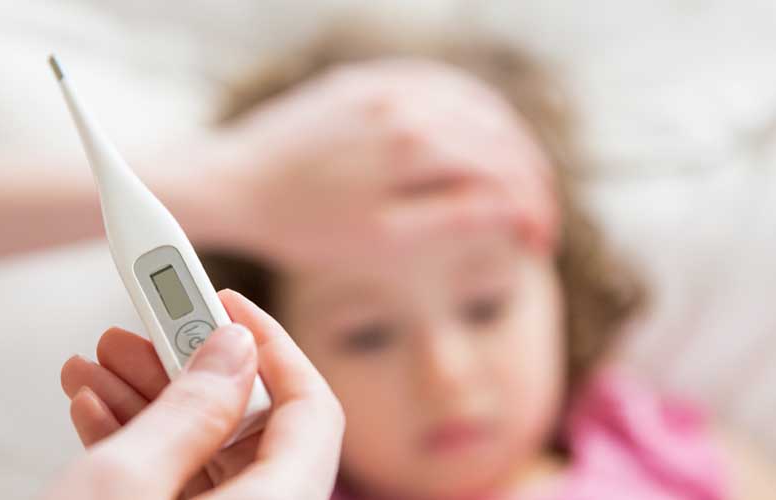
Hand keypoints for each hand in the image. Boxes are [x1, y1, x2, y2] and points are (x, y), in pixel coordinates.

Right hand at [48, 290, 344, 499]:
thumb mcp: (127, 482)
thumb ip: (190, 408)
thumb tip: (231, 348)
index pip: (311, 406)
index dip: (269, 341)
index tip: (221, 299)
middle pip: (248, 424)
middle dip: (182, 368)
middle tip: (135, 329)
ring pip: (205, 452)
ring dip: (148, 403)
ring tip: (91, 365)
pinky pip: (179, 484)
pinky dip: (140, 447)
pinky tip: (93, 410)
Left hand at [213, 58, 555, 265]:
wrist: (234, 185)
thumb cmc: (304, 226)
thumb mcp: (383, 241)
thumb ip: (454, 220)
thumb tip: (514, 210)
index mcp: (414, 144)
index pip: (502, 170)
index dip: (532, 208)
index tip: (540, 242)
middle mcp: (405, 101)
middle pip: (498, 133)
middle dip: (530, 177)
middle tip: (540, 218)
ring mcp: (384, 83)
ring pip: (473, 103)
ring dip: (508, 141)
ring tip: (520, 181)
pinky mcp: (363, 80)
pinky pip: (436, 83)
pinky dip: (470, 110)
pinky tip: (479, 136)